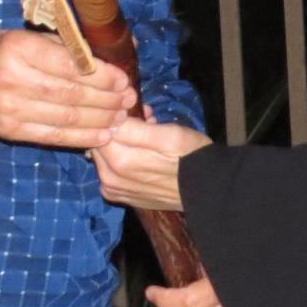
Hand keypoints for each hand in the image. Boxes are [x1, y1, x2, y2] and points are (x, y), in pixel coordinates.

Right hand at [0, 30, 132, 147]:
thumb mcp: (27, 36)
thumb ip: (65, 45)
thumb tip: (111, 52)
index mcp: (18, 49)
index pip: (70, 66)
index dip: (102, 76)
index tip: (123, 80)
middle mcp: (11, 80)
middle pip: (71, 95)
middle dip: (106, 100)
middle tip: (128, 100)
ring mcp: (8, 109)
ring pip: (65, 118)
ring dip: (99, 121)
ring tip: (120, 118)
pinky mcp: (9, 130)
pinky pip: (52, 136)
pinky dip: (80, 138)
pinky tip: (101, 136)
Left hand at [93, 115, 211, 209]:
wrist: (206, 190)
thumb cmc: (191, 156)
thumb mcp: (169, 135)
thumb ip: (134, 129)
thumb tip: (110, 120)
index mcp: (120, 161)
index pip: (100, 128)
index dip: (118, 115)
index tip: (137, 109)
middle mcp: (109, 178)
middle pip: (100, 143)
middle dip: (118, 128)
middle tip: (145, 120)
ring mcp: (113, 190)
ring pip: (104, 156)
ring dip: (121, 143)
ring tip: (148, 135)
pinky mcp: (119, 196)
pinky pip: (109, 171)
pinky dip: (122, 159)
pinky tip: (143, 155)